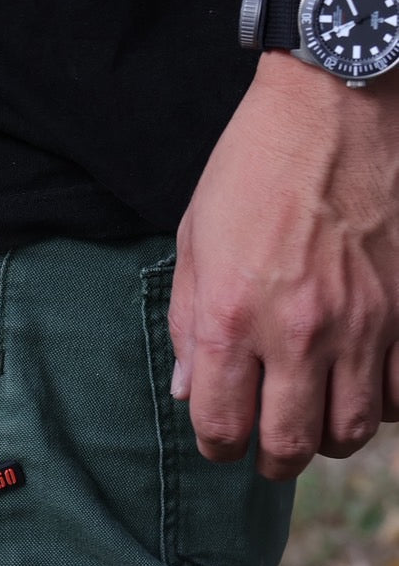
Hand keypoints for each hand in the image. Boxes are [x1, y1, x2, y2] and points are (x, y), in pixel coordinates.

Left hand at [168, 57, 398, 479]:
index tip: (220, 439)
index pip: (221, 427)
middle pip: (289, 445)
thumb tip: (189, 391)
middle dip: (271, 459)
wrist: (334, 106)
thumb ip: (187, 326)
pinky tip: (360, 385)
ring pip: (350, 430)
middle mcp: (296, 332)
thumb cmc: (252, 169)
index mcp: (230, 318)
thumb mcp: (194, 242)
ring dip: (327, 436)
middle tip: (267, 448)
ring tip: (313, 416)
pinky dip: (379, 404)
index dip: (216, 447)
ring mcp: (360, 324)